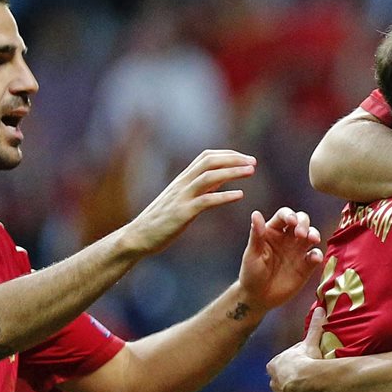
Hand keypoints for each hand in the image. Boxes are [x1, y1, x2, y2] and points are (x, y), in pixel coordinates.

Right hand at [124, 149, 255, 254]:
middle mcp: (182, 184)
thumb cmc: (160, 220)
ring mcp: (182, 197)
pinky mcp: (183, 213)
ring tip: (251, 171)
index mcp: (182, 179)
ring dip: (232, 171)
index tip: (245, 158)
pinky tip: (240, 195)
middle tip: (253, 162)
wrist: (138, 237)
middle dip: (233, 158)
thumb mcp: (181, 199)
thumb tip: (219, 179)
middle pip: (210, 161)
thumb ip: (199, 188)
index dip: (227, 154)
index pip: (206, 157)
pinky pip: (206, 201)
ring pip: (209, 176)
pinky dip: (224, 196)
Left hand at [238, 207, 323, 312]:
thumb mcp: (252, 254)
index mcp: (273, 231)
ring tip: (313, 239)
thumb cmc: (251, 274)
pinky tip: (314, 258)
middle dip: (304, 223)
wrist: (258, 297)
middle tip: (301, 234)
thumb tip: (256, 213)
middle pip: (302, 220)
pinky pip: (315, 255)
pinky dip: (317, 254)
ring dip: (314, 234)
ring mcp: (298, 250)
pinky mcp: (306, 265)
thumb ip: (256, 235)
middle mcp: (287, 237)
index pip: (284, 215)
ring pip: (311, 235)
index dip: (289, 215)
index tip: (291, 222)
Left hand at [268, 307, 326, 391]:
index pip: (280, 362)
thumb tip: (320, 309)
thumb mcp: (310, 341)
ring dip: (294, 388)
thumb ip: (314, 326)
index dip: (290, 361)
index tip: (302, 360)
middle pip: (281, 377)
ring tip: (308, 386)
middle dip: (290, 376)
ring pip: (285, 390)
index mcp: (274, 364)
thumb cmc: (307, 360)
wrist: (310, 383)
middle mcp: (273, 380)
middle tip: (306, 373)